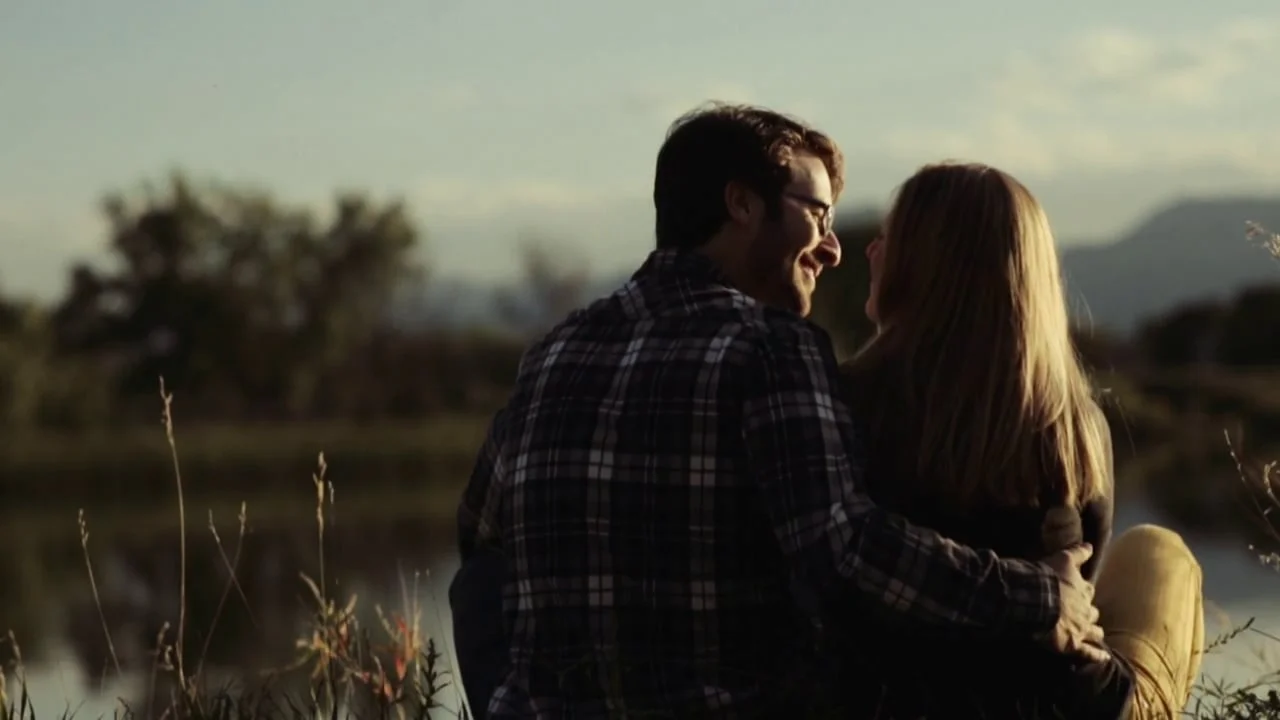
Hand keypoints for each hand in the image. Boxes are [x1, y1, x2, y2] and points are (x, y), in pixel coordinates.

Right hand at [1039, 543, 1110, 663]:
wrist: (1035, 599)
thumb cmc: (1046, 578)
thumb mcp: (1062, 559)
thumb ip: (1078, 553)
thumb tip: (1091, 545)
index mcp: (1083, 590)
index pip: (1087, 590)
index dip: (1083, 591)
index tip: (1080, 592)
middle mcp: (1086, 610)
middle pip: (1092, 612)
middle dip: (1089, 613)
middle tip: (1083, 614)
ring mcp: (1081, 628)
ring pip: (1095, 632)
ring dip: (1094, 633)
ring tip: (1094, 634)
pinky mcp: (1073, 645)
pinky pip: (1089, 653)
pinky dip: (1097, 656)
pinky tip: (1104, 658)